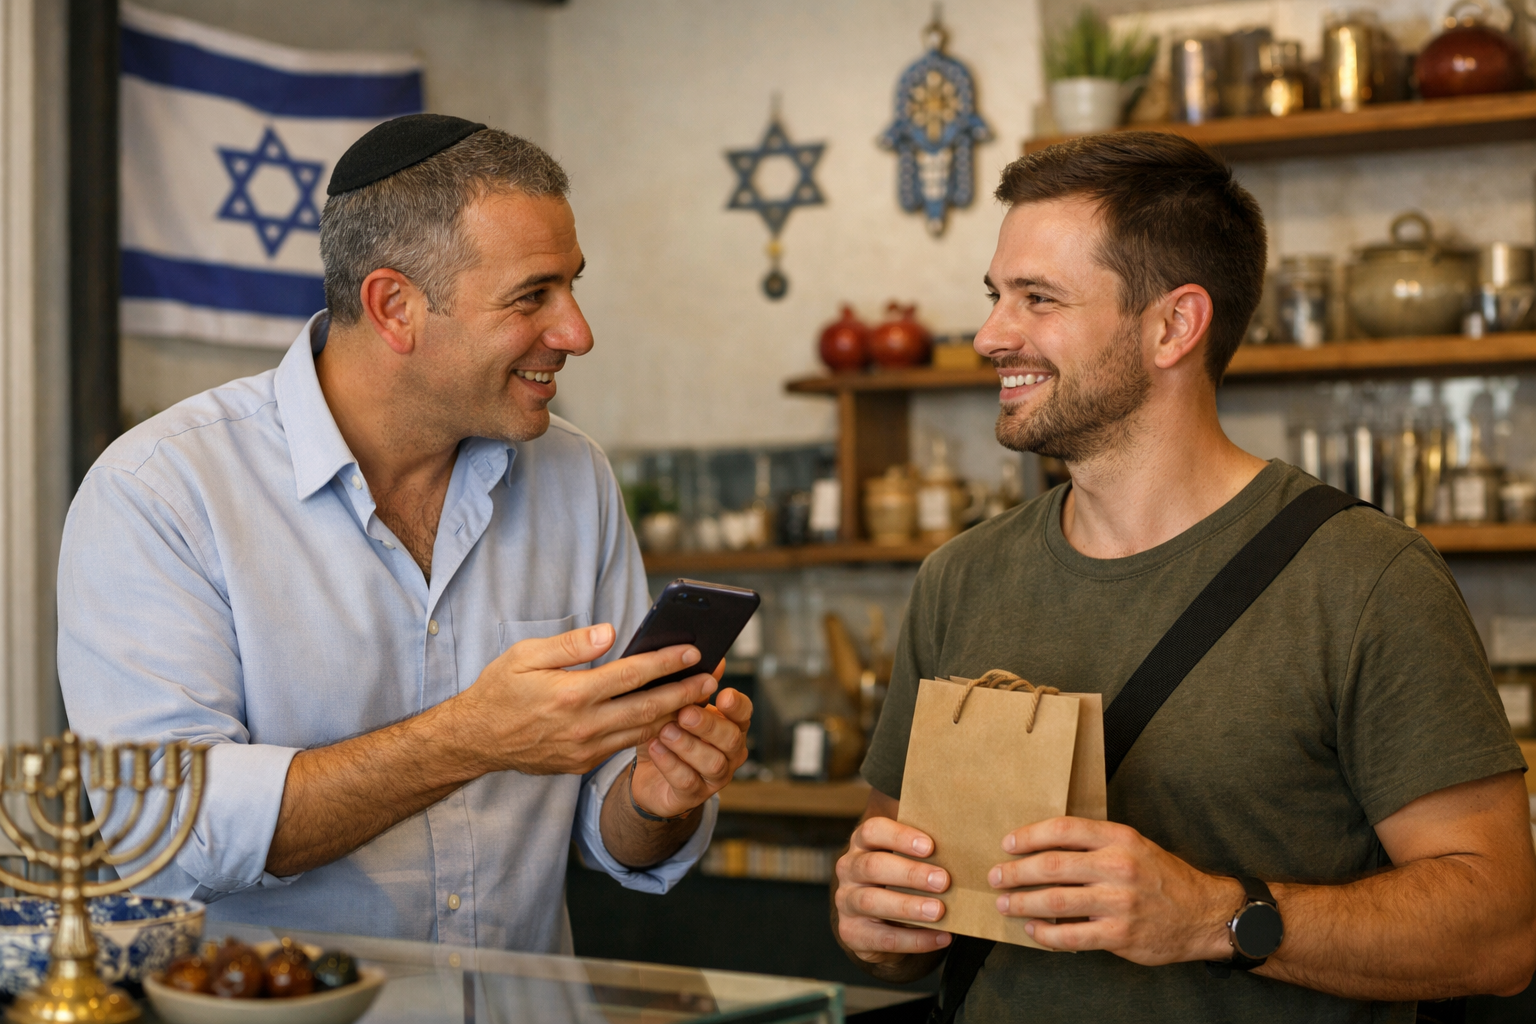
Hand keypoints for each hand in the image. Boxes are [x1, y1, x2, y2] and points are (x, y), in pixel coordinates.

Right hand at [447, 623, 718, 775]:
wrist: (476, 741)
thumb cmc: (500, 691)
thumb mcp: (524, 656)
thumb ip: (570, 644)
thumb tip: (610, 632)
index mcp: (571, 695)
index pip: (631, 675)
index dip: (666, 662)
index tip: (693, 652)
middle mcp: (583, 726)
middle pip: (648, 708)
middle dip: (686, 693)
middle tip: (714, 678)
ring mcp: (585, 749)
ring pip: (643, 731)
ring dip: (676, 715)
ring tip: (701, 698)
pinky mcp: (583, 763)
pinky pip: (625, 745)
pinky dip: (651, 730)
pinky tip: (667, 716)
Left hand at [630, 668, 752, 817]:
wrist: (649, 775)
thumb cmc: (669, 733)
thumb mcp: (678, 707)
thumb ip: (694, 686)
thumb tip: (714, 659)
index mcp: (731, 725)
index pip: (744, 713)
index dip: (737, 705)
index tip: (723, 695)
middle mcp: (730, 752)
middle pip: (730, 739)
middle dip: (708, 725)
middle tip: (685, 712)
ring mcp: (715, 777)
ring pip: (712, 762)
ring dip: (688, 745)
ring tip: (665, 731)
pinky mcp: (693, 795)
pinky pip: (687, 781)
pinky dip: (671, 764)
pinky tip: (656, 748)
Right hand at [834, 814, 953, 964]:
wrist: (879, 923)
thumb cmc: (901, 882)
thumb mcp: (906, 862)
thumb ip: (924, 856)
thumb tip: (961, 853)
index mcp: (862, 844)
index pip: (873, 831)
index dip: (900, 836)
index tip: (930, 846)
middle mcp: (849, 869)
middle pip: (872, 866)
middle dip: (910, 874)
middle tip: (942, 881)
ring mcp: (846, 902)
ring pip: (872, 901)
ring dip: (908, 906)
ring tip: (939, 911)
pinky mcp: (851, 933)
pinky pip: (883, 938)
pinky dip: (915, 939)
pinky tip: (940, 937)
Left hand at [990, 816, 1240, 963]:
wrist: (1205, 914)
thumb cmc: (1162, 877)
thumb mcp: (1134, 846)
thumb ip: (1095, 844)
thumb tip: (1043, 847)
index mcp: (1119, 838)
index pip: (1063, 829)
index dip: (1029, 836)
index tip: (1007, 844)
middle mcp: (1118, 867)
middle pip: (1051, 866)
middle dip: (1015, 872)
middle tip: (995, 876)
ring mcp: (1119, 903)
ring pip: (1054, 901)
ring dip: (1022, 903)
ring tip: (1005, 904)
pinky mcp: (1120, 935)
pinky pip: (1070, 935)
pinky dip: (1045, 934)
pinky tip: (1033, 930)